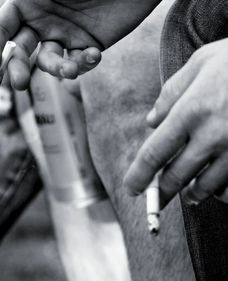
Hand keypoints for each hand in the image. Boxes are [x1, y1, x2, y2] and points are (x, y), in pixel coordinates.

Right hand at [0, 0, 160, 87]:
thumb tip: (9, 13)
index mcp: (27, 2)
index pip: (1, 27)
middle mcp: (41, 21)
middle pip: (19, 50)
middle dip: (17, 67)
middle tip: (20, 83)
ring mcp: (64, 34)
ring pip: (47, 61)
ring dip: (55, 69)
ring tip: (69, 69)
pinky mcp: (86, 45)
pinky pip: (76, 63)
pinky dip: (82, 65)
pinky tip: (93, 55)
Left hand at [124, 38, 227, 206]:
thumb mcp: (200, 63)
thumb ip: (171, 93)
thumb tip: (151, 121)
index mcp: (191, 110)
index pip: (155, 153)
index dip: (139, 176)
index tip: (131, 189)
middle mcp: (212, 134)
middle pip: (177, 176)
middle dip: (163, 191)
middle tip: (157, 197)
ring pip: (208, 186)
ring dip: (194, 193)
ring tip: (189, 194)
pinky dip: (224, 192)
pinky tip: (219, 188)